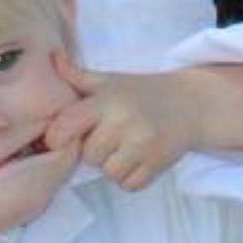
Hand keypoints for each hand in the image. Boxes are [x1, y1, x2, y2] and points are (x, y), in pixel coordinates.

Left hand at [44, 52, 195, 192]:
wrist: (191, 103)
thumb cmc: (142, 92)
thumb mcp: (110, 80)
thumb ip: (77, 76)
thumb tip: (51, 57)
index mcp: (106, 100)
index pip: (63, 129)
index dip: (61, 135)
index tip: (72, 132)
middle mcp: (123, 120)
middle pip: (89, 155)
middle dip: (96, 150)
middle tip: (112, 134)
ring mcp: (142, 143)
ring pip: (108, 173)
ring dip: (114, 165)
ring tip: (126, 146)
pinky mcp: (156, 164)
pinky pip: (128, 185)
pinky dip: (132, 176)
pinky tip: (140, 157)